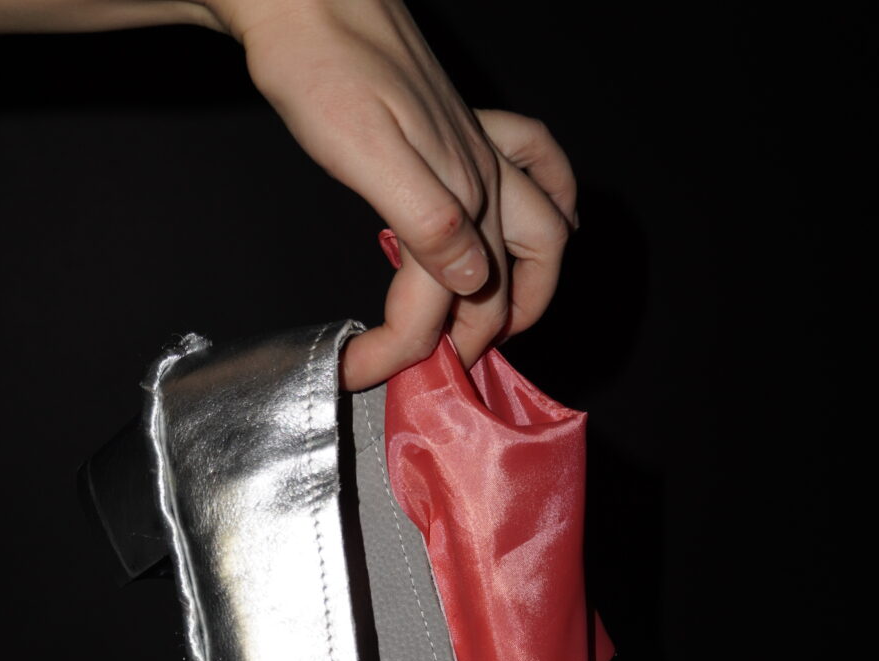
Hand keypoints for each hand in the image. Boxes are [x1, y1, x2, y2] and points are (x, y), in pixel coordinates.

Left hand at [207, 0, 576, 387]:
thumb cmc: (324, 70)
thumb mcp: (366, 155)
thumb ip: (427, 224)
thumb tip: (471, 282)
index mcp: (453, 199)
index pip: (438, 305)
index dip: (399, 352)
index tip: (359, 371)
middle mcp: (480, 179)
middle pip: (501, 285)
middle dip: (475, 337)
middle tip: (435, 363)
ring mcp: (480, 150)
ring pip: (540, 234)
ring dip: (530, 288)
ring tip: (496, 325)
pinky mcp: (466, 126)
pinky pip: (538, 163)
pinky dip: (554, 196)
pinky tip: (554, 214)